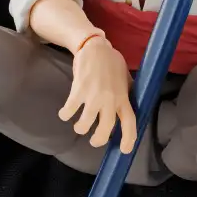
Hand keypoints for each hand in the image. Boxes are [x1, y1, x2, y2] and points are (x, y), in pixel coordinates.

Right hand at [58, 37, 136, 153]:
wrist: (94, 47)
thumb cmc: (111, 62)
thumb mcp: (125, 78)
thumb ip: (127, 93)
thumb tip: (131, 105)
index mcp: (123, 97)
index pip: (130, 122)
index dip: (128, 138)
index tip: (124, 150)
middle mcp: (110, 99)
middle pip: (105, 128)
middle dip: (98, 139)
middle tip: (94, 141)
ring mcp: (93, 95)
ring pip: (85, 123)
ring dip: (80, 128)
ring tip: (78, 127)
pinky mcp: (79, 90)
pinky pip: (69, 110)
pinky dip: (65, 114)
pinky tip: (64, 113)